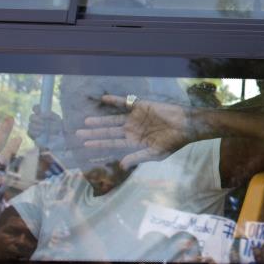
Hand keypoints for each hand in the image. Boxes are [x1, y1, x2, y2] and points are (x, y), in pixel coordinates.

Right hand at [27, 105, 61, 140]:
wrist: (61, 138)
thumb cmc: (59, 127)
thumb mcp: (57, 119)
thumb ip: (51, 115)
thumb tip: (43, 114)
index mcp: (42, 113)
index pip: (35, 108)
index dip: (36, 109)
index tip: (40, 112)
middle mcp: (36, 119)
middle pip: (31, 117)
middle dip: (38, 120)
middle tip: (44, 123)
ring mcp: (33, 127)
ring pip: (30, 124)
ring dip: (38, 127)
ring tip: (45, 129)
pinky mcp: (32, 134)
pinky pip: (29, 132)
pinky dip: (35, 132)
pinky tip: (40, 134)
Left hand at [76, 96, 193, 169]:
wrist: (185, 125)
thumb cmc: (173, 142)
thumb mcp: (155, 153)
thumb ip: (137, 157)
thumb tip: (121, 165)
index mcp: (134, 142)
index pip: (113, 144)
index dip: (99, 144)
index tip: (85, 145)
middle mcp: (132, 130)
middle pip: (109, 131)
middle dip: (94, 133)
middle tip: (77, 134)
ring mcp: (135, 118)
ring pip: (113, 119)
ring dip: (100, 120)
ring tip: (86, 121)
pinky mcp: (140, 106)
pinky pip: (124, 103)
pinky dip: (115, 100)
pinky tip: (103, 99)